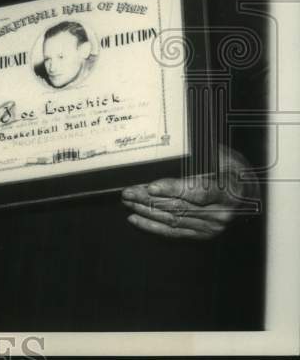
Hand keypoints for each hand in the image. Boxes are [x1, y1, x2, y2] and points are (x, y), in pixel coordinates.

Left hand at [122, 146, 257, 239]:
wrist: (249, 194)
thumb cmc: (233, 171)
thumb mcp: (224, 156)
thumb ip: (202, 154)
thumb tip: (177, 144)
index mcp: (228, 191)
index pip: (198, 192)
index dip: (173, 189)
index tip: (151, 187)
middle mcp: (220, 212)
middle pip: (179, 207)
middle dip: (149, 200)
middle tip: (128, 192)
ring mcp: (211, 226)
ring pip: (173, 219)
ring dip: (147, 211)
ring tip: (128, 202)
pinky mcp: (203, 233)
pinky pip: (175, 232)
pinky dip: (153, 226)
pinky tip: (136, 219)